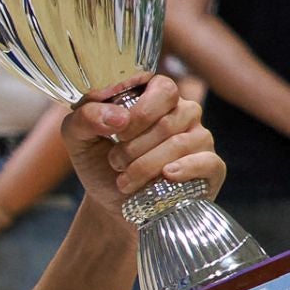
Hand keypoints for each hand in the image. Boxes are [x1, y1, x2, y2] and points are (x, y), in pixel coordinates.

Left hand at [63, 74, 224, 227]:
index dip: (138, 109)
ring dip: (144, 165)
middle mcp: (181, 113)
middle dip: (133, 144)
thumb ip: (84, 118)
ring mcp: (199, 138)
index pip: (160, 86)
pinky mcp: (211, 167)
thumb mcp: (78, 138)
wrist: (110, 204)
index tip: (115, 131)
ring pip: (179, 142)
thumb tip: (116, 117)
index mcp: (153, 97)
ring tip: (124, 180)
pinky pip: (206, 162)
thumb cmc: (98, 163)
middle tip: (114, 162)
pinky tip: (165, 177)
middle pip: (168, 117)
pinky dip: (183, 170)